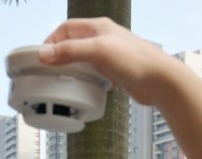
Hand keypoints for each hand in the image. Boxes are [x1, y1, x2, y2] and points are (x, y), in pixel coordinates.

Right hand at [41, 18, 169, 105]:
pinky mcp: (116, 71)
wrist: (160, 80)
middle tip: (48, 69)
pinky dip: (85, 78)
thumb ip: (71, 51)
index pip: (66, 28)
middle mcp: (104, 38)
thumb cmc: (135, 61)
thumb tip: (45, 53)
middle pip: (74, 42)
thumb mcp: (98, 52)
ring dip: (72, 67)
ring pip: (83, 58)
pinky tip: (83, 87)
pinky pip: (94, 72)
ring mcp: (110, 55)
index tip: (41, 55)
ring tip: (62, 78)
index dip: (52, 40)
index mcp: (99, 27)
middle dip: (59, 53)